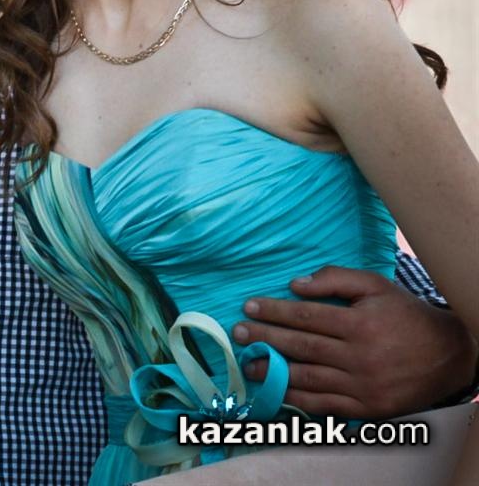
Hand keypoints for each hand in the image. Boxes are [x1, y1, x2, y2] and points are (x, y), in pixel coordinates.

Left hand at [232, 265, 477, 417]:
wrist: (450, 355)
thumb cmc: (406, 315)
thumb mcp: (377, 286)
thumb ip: (337, 278)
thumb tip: (296, 284)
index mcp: (360, 324)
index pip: (306, 317)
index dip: (274, 311)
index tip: (249, 306)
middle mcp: (360, 357)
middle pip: (301, 347)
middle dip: (265, 339)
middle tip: (238, 333)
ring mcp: (363, 386)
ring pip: (308, 378)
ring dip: (273, 372)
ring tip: (248, 364)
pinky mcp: (368, 408)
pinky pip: (325, 406)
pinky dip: (299, 400)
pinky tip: (277, 392)